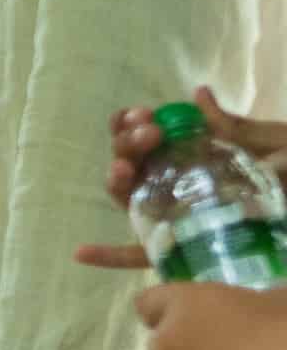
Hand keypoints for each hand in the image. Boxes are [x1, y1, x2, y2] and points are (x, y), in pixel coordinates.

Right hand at [77, 87, 286, 269]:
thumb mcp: (274, 143)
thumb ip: (234, 128)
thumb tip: (198, 94)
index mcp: (193, 152)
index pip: (148, 134)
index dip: (134, 123)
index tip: (144, 116)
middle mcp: (174, 182)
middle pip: (133, 163)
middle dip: (128, 145)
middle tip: (149, 135)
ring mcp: (173, 215)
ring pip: (129, 199)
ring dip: (117, 181)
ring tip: (122, 170)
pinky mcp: (178, 248)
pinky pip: (139, 255)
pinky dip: (108, 255)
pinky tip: (80, 252)